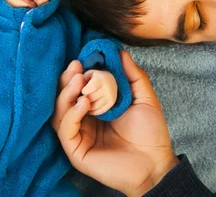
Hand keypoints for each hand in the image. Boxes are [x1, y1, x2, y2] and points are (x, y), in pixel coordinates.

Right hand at [51, 51, 179, 196]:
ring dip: (66, 94)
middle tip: (76, 67)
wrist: (156, 164)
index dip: (77, 72)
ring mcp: (78, 135)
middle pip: (64, 97)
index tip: (82, 59)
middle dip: (67, 80)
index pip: (78, 87)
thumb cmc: (150, 134)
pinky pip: (65, 129)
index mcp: (95, 107)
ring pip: (59, 111)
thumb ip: (132, 75)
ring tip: (79, 82)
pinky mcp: (75, 150)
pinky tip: (84, 104)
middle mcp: (83, 120)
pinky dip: (71, 114)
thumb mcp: (144, 98)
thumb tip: (119, 51)